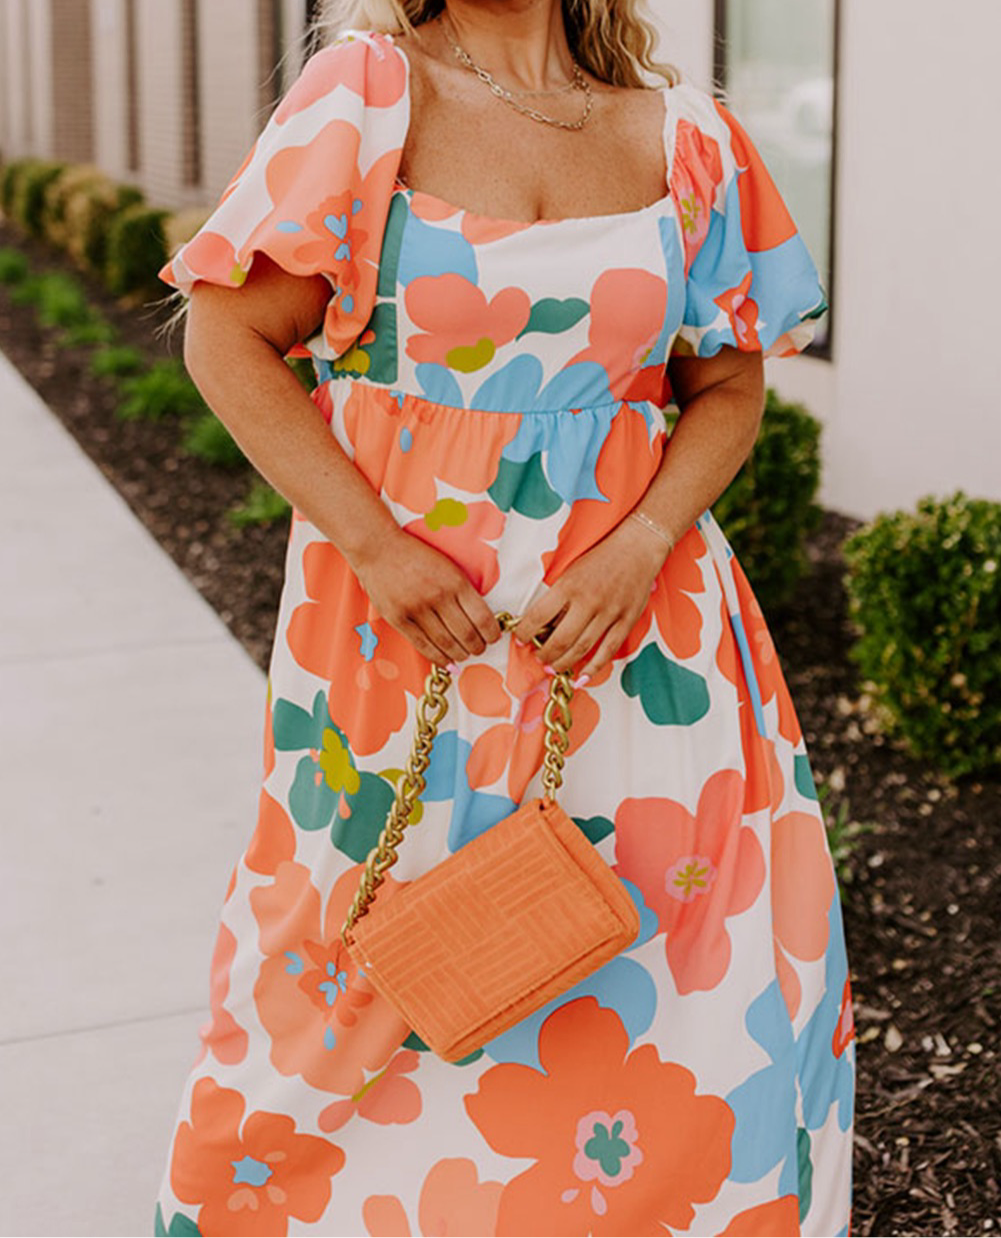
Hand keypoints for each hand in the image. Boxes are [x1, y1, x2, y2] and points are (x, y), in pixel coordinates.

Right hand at [350, 528, 501, 665]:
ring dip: (460, 654)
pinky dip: (438, 658)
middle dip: (477, 647)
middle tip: (480, 649)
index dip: (491, 633)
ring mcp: (417, 609)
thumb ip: (462, 590)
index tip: (493, 637)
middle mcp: (438, 596)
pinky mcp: (398, 618)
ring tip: (464, 655)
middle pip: (466, 634)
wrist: (379, 548)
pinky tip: (447, 662)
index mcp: (455, 581)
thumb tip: (479, 618)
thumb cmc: (415, 556)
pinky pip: (423, 645)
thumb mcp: (447, 566)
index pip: (482, 617)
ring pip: (446, 643)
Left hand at [515, 518, 670, 678]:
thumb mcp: (572, 570)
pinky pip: (608, 650)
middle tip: (538, 659)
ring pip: (582, 648)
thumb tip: (544, 624)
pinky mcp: (627, 620)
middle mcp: (588, 601)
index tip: (520, 639)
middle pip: (560, 639)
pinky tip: (582, 676)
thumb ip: (559, 596)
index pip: (539, 615)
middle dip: (545, 654)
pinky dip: (594, 667)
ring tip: (553, 668)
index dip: (525, 632)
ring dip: (564, 662)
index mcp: (569, 585)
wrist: (638, 547)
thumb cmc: (602, 557)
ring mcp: (609, 612)